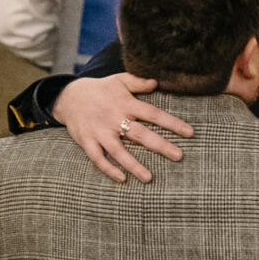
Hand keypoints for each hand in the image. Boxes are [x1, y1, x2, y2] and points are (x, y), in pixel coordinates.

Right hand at [57, 72, 195, 183]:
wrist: (68, 96)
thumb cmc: (100, 89)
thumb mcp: (119, 80)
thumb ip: (138, 82)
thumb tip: (157, 82)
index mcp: (126, 103)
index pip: (153, 114)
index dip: (172, 123)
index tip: (189, 133)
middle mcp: (114, 118)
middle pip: (140, 134)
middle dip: (160, 145)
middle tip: (179, 156)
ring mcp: (100, 131)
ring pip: (119, 151)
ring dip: (134, 165)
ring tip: (149, 178)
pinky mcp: (87, 141)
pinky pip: (98, 158)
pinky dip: (109, 169)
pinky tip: (122, 179)